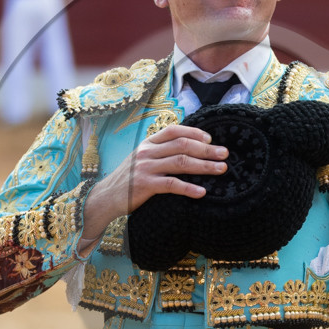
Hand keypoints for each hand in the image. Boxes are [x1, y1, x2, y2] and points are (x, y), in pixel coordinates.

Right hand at [81, 123, 228, 239]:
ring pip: (181, 162)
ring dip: (204, 165)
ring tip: (221, 169)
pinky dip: (189, 188)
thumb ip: (160, 152)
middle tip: (224, 154)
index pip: (174, 130)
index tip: (211, 139)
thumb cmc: (128, 180)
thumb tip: (188, 148)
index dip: (194, 132)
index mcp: (148, 143)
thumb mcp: (142, 159)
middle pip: (182, 145)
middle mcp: (147, 152)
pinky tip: (202, 192)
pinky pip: (172, 185)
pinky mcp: (145, 185)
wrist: (105, 198)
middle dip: (206, 149)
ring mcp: (146, 168)